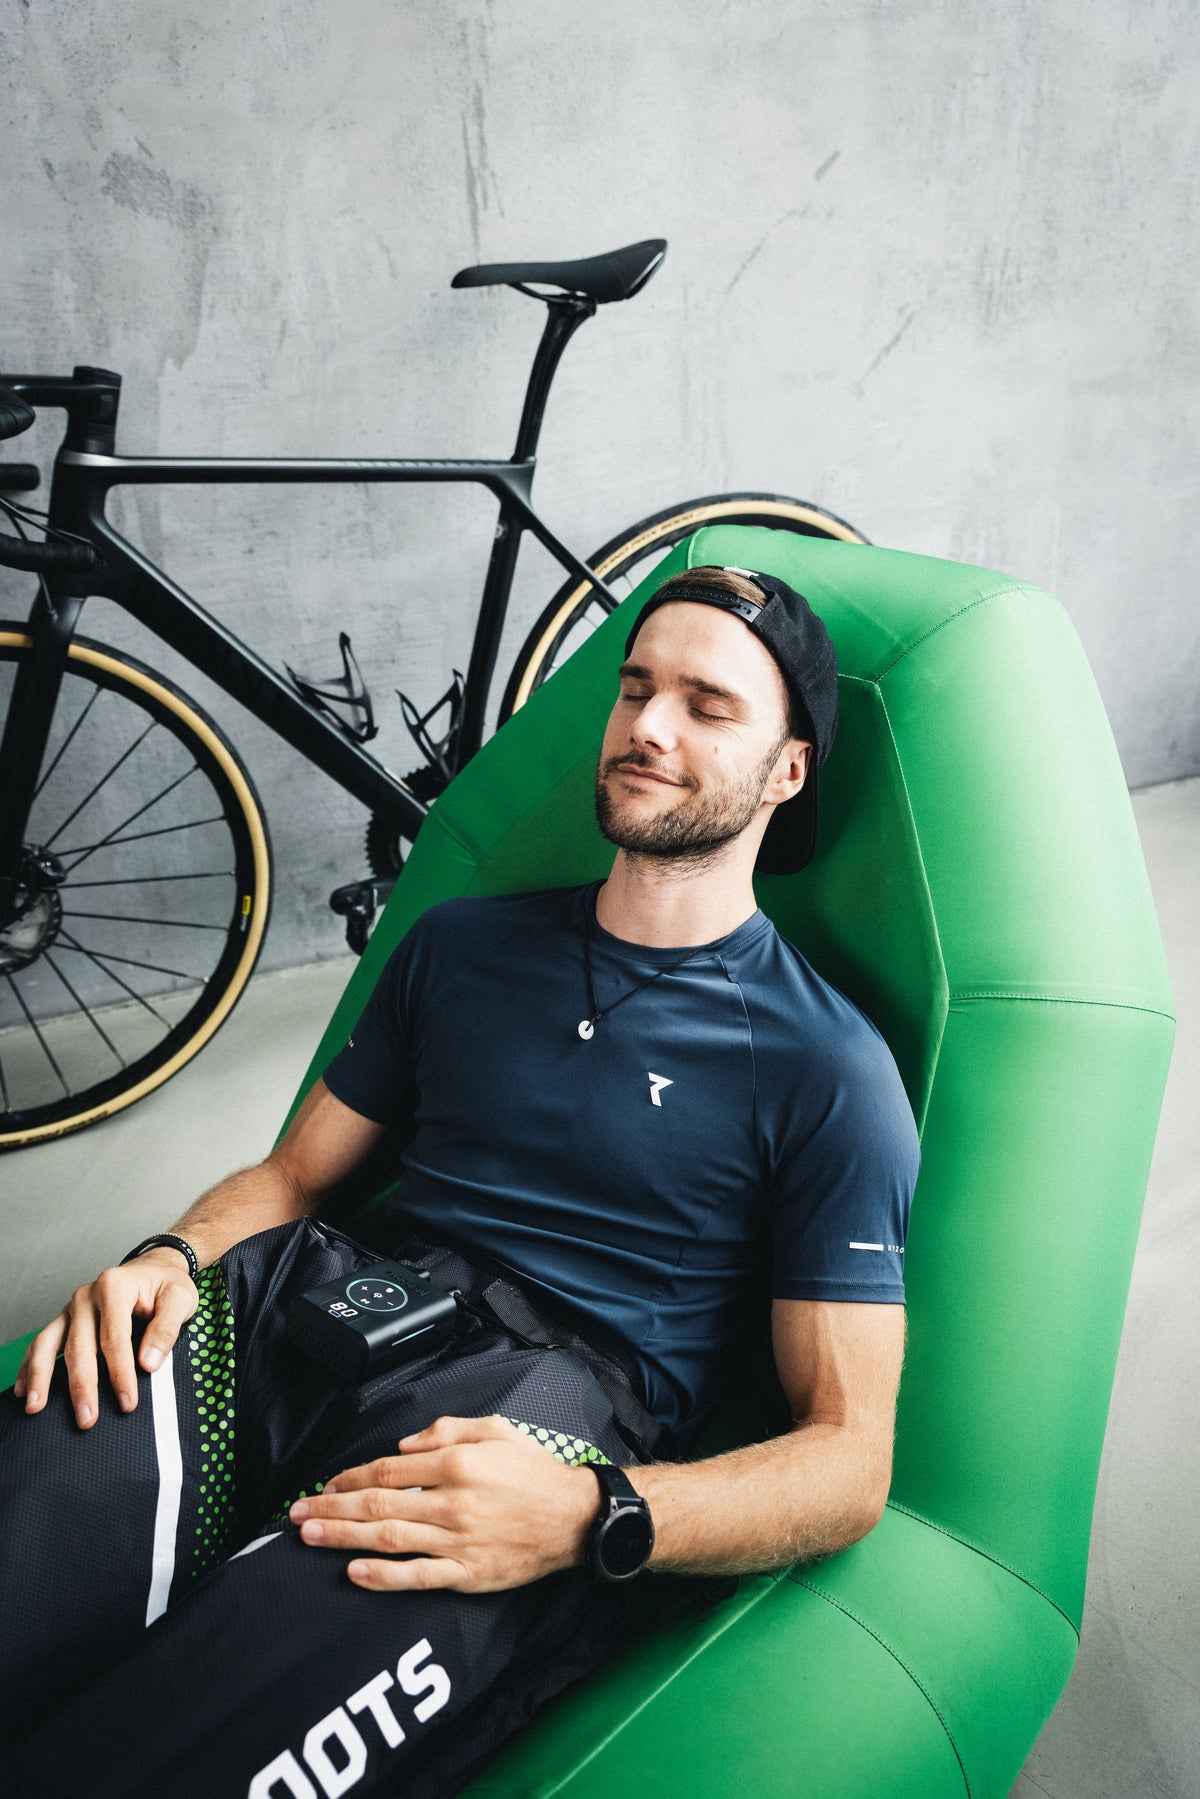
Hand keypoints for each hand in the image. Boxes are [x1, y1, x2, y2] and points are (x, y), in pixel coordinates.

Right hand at [14, 1249, 198, 1429]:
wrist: (154, 1269)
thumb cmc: (166, 1285)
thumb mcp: (180, 1299)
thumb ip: (166, 1329)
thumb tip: (148, 1363)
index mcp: (115, 1286)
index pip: (114, 1337)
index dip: (120, 1373)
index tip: (127, 1402)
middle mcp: (87, 1295)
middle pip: (80, 1345)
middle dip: (82, 1385)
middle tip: (86, 1419)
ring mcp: (71, 1308)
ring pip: (49, 1343)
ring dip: (42, 1377)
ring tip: (36, 1407)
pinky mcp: (65, 1319)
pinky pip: (42, 1342)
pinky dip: (30, 1366)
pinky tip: (24, 1389)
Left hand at [290, 1414, 600, 1592]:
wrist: (574, 1518)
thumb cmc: (534, 1471)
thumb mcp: (496, 1429)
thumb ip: (447, 1429)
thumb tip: (403, 1444)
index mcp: (456, 1463)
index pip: (388, 1469)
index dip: (350, 1477)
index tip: (325, 1485)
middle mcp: (451, 1501)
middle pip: (377, 1504)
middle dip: (331, 1509)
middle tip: (296, 1515)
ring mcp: (457, 1541)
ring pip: (388, 1539)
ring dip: (343, 1538)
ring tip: (310, 1538)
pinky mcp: (467, 1574)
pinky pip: (417, 1577)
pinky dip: (383, 1577)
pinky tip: (354, 1573)